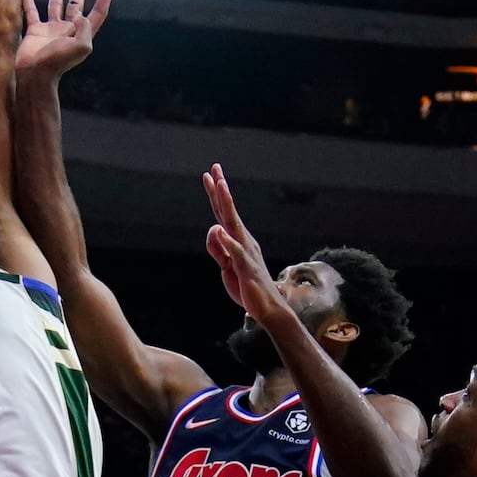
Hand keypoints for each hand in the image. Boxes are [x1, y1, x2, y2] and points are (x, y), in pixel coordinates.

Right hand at [15, 0, 113, 83]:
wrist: (35, 75)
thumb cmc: (58, 63)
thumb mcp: (81, 47)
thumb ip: (85, 28)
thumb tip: (80, 15)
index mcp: (82, 34)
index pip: (97, 12)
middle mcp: (68, 30)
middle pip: (76, 5)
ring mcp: (51, 30)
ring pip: (55, 5)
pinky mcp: (35, 30)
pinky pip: (31, 10)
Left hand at [200, 167, 287, 328]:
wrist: (267, 307)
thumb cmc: (247, 285)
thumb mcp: (225, 266)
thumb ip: (217, 249)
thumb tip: (214, 230)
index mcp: (237, 239)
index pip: (223, 213)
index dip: (216, 194)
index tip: (209, 175)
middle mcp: (243, 240)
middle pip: (229, 211)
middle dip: (221, 190)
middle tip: (215, 169)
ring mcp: (245, 252)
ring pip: (234, 224)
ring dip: (227, 204)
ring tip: (221, 187)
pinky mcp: (246, 267)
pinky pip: (236, 253)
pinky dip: (229, 241)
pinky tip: (221, 231)